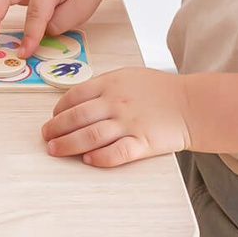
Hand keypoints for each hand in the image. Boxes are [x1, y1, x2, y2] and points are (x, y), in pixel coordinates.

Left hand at [42, 68, 190, 167]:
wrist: (192, 104)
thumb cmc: (161, 90)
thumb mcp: (130, 76)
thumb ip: (104, 85)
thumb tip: (77, 100)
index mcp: (111, 83)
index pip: (75, 96)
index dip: (59, 109)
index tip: (53, 118)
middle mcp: (117, 102)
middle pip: (77, 117)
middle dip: (56, 129)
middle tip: (46, 137)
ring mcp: (129, 123)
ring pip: (91, 136)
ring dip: (69, 145)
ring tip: (55, 150)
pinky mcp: (143, 143)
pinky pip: (116, 153)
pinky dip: (100, 157)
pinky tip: (88, 160)